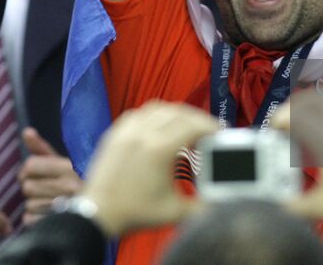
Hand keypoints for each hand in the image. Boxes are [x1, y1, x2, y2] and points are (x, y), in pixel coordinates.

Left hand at [19, 128, 83, 227]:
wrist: (101, 211)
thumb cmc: (77, 182)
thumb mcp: (64, 163)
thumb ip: (43, 148)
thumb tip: (26, 132)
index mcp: (69, 167)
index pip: (30, 165)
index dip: (28, 170)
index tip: (35, 174)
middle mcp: (68, 186)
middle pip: (27, 186)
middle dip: (32, 188)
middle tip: (44, 190)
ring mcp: (64, 207)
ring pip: (28, 204)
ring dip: (34, 205)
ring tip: (50, 203)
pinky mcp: (57, 224)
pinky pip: (29, 219)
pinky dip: (34, 219)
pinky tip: (47, 215)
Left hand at [77, 101, 219, 237]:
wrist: (98, 214)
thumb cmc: (135, 213)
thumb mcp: (175, 212)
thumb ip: (204, 206)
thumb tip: (224, 202)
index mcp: (159, 149)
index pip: (193, 125)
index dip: (211, 126)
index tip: (220, 132)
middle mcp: (143, 133)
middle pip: (179, 113)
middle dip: (197, 119)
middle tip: (208, 131)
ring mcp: (126, 131)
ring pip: (158, 108)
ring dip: (176, 113)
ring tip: (186, 126)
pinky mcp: (114, 133)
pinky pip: (139, 113)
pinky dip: (155, 115)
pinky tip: (160, 127)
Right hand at [270, 96, 322, 232]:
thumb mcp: (319, 207)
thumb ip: (291, 205)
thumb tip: (275, 203)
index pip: (293, 115)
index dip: (278, 119)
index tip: (274, 130)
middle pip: (308, 99)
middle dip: (292, 108)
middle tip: (285, 122)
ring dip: (311, 104)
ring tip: (304, 120)